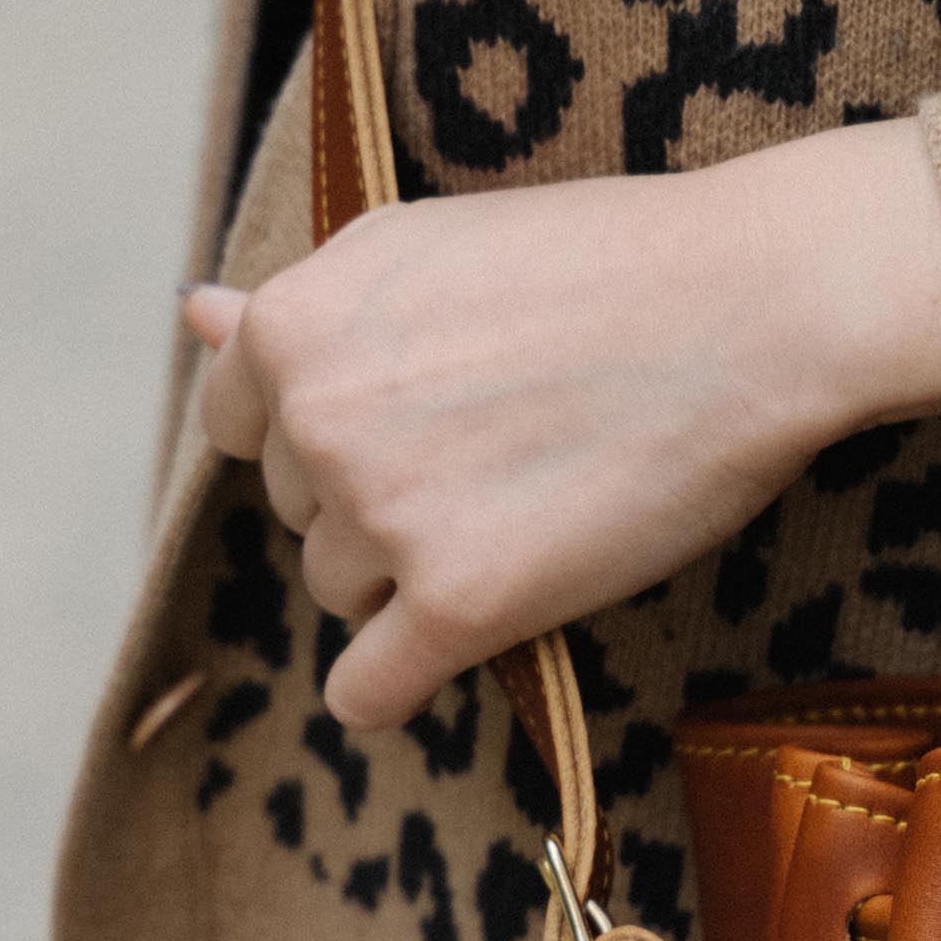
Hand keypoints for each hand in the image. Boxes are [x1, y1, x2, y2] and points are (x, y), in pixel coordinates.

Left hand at [183, 119, 940, 733]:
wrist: (746, 307)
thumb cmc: (607, 264)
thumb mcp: (426, 247)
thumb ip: (309, 307)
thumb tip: (194, 315)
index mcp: (293, 323)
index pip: (244, 429)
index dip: (331, 437)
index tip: (420, 429)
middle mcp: (317, 421)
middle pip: (304, 518)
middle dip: (380, 508)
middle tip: (502, 466)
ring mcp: (384, 518)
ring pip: (345, 596)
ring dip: (415, 583)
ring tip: (524, 521)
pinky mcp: (461, 604)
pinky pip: (370, 692)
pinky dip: (390, 691)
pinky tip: (439, 658)